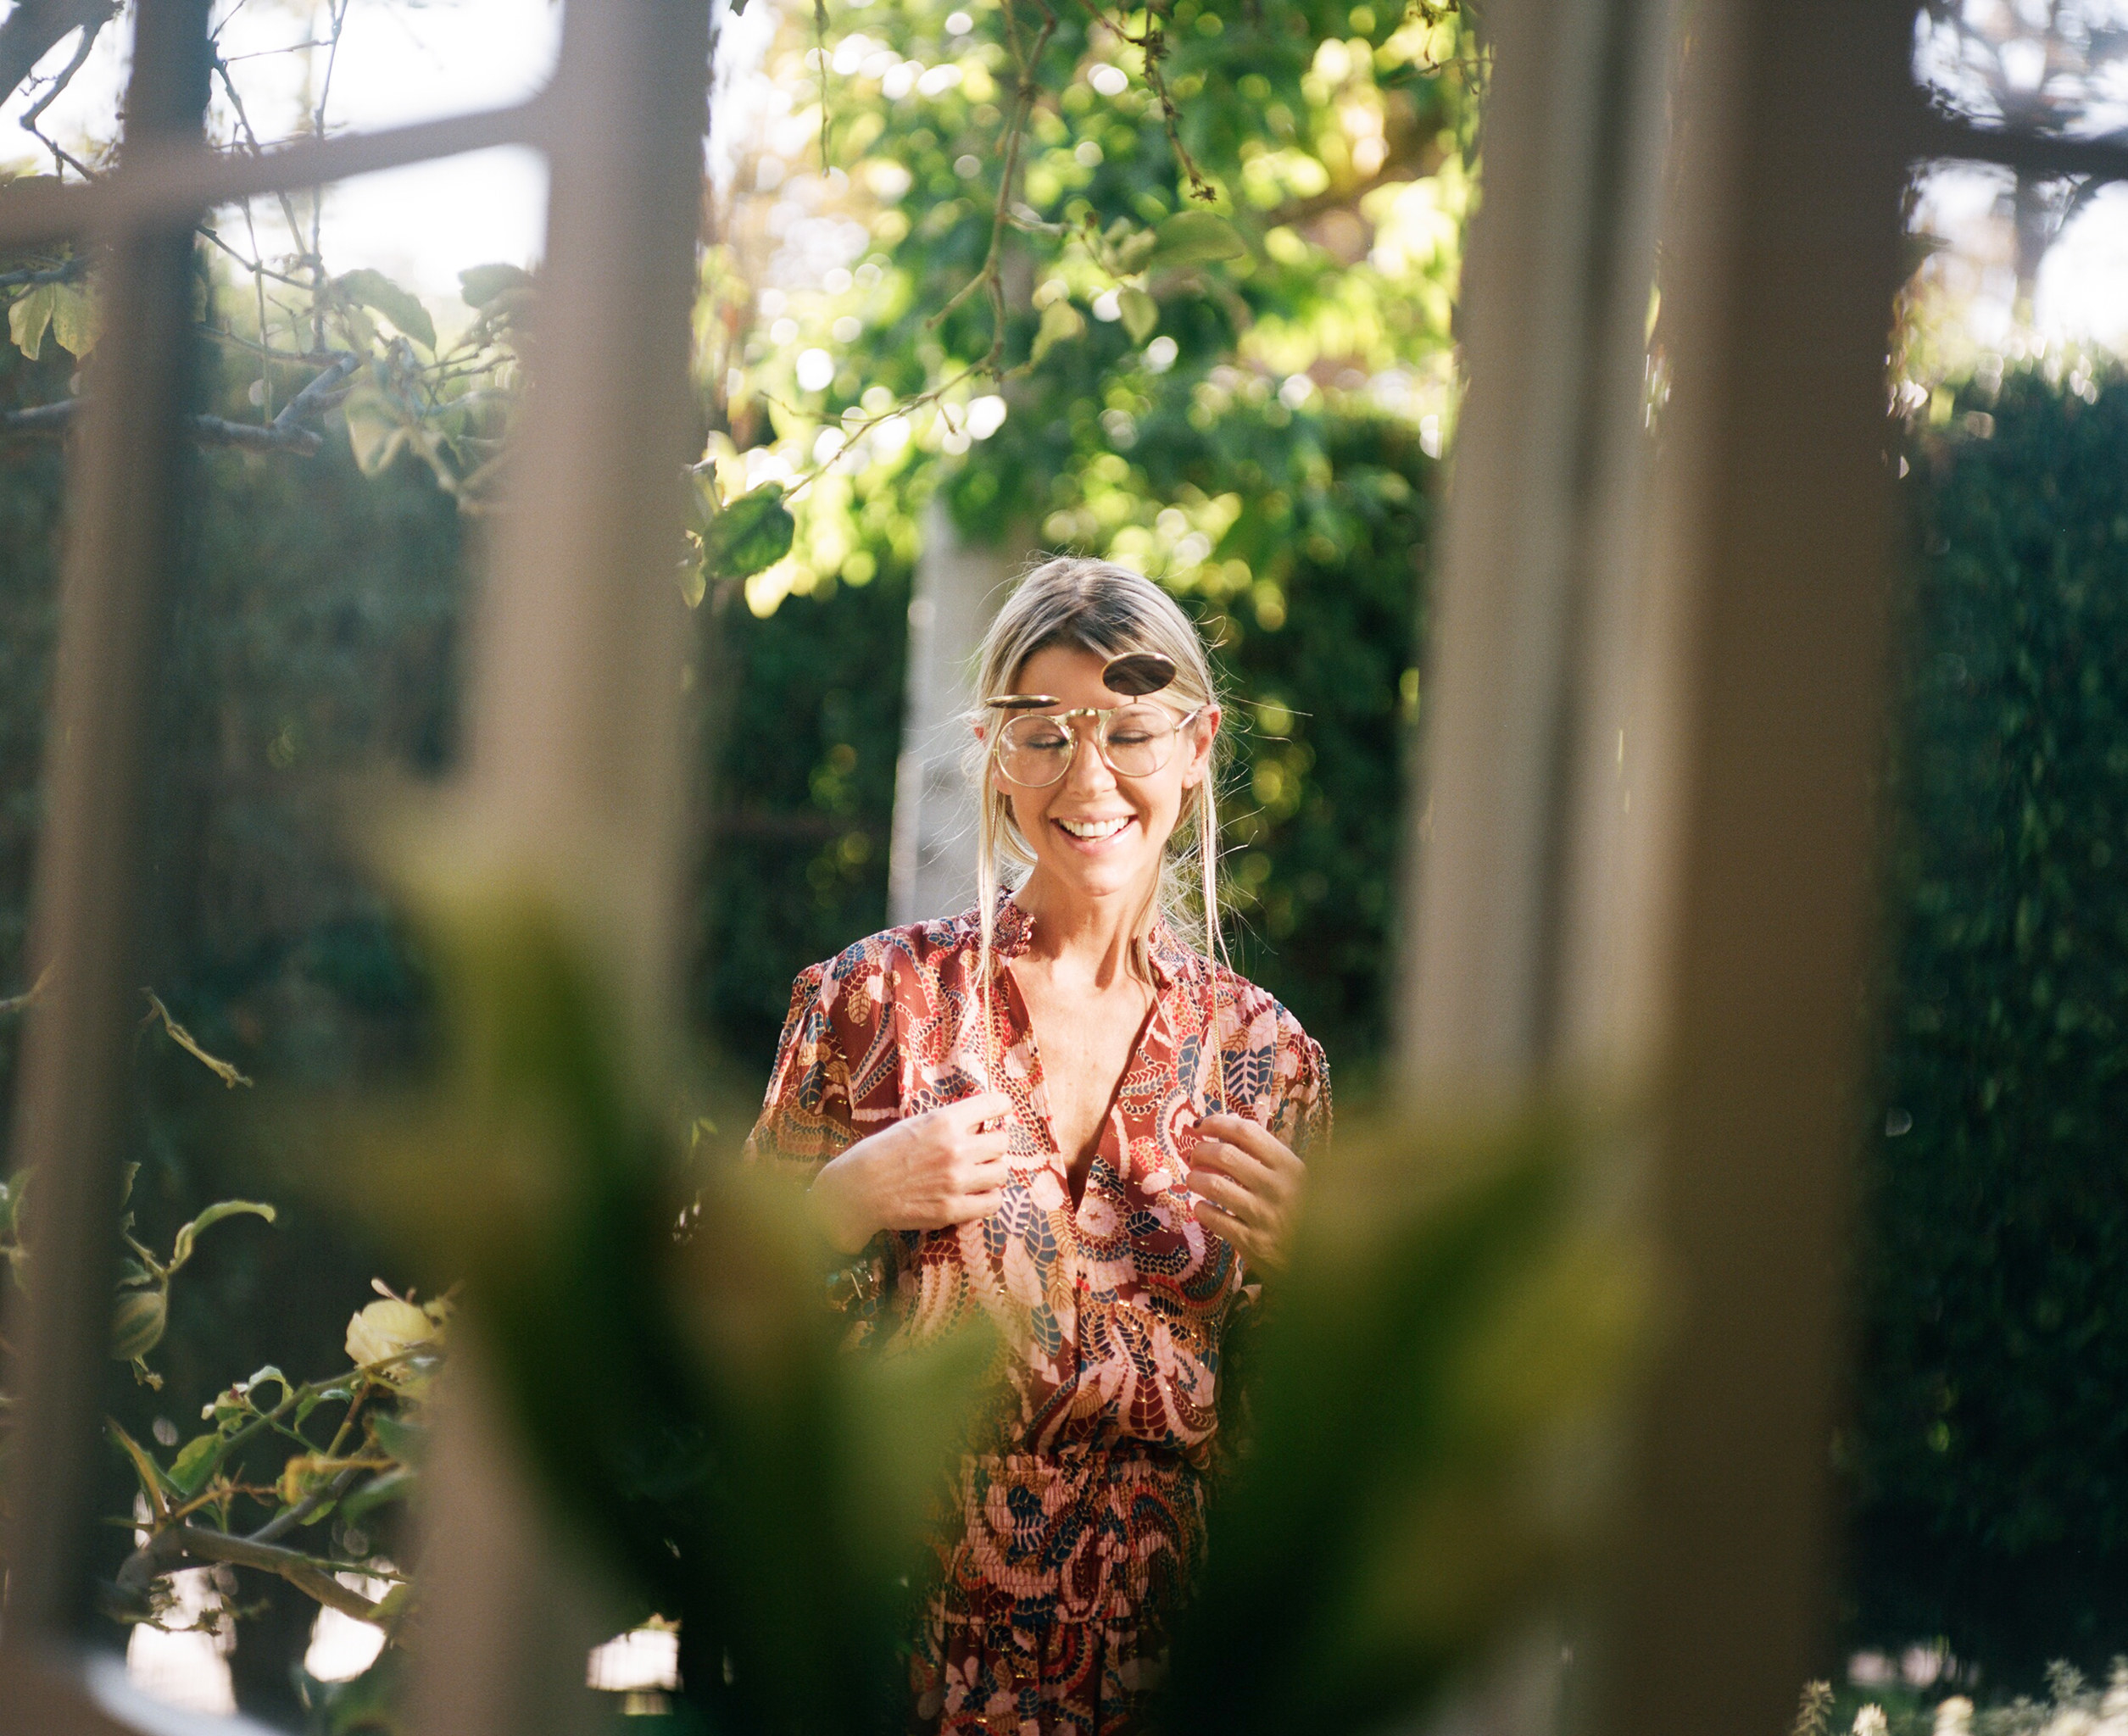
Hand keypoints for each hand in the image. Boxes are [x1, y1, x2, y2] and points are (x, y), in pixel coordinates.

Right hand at [807, 1092, 1013, 1252]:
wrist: (858, 1190)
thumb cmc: (882, 1152)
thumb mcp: (915, 1123)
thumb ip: (949, 1122)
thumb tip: (980, 1121)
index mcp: (945, 1121)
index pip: (995, 1104)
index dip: (1002, 1106)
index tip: (1003, 1110)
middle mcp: (956, 1149)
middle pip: (1002, 1142)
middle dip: (994, 1144)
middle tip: (983, 1150)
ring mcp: (956, 1181)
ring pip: (1002, 1172)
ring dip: (992, 1172)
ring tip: (979, 1174)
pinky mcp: (953, 1210)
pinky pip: (993, 1202)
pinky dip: (989, 1197)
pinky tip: (978, 1194)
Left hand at [1186, 1113, 1303, 1273]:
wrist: (1322, 1261)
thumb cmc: (1303, 1212)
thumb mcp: (1297, 1178)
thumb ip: (1267, 1154)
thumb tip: (1226, 1125)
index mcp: (1290, 1166)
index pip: (1247, 1132)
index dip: (1218, 1123)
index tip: (1201, 1125)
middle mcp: (1277, 1187)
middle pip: (1225, 1154)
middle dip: (1201, 1151)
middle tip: (1195, 1156)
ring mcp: (1264, 1215)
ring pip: (1213, 1185)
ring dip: (1195, 1178)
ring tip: (1194, 1180)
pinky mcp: (1252, 1243)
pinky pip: (1213, 1218)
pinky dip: (1201, 1208)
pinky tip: (1203, 1207)